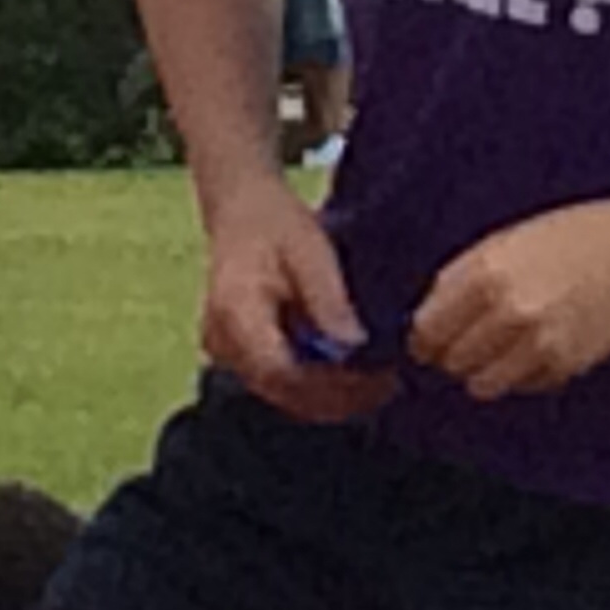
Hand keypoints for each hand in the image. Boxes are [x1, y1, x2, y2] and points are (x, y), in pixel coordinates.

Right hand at [198, 176, 396, 424]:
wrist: (241, 212)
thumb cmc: (277, 225)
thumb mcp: (310, 248)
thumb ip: (328, 298)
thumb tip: (354, 345)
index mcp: (236, 312)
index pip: (280, 372)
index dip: (330, 385)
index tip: (375, 378)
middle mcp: (222, 342)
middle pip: (283, 392)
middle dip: (338, 396)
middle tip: (386, 384)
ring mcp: (225, 355)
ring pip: (283, 396)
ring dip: (330, 396)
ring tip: (376, 381)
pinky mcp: (237, 359)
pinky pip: (279, 385)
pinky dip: (315, 385)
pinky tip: (349, 373)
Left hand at [408, 193, 609, 403]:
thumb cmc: (581, 234)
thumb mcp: (510, 240)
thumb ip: (465, 277)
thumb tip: (430, 316)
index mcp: (487, 270)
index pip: (428, 327)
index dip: (425, 337)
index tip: (429, 341)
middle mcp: (508, 309)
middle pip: (451, 360)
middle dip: (455, 354)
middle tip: (471, 341)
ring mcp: (538, 342)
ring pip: (481, 384)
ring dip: (485, 370)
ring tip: (504, 347)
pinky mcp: (565, 365)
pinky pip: (521, 386)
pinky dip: (522, 375)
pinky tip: (539, 346)